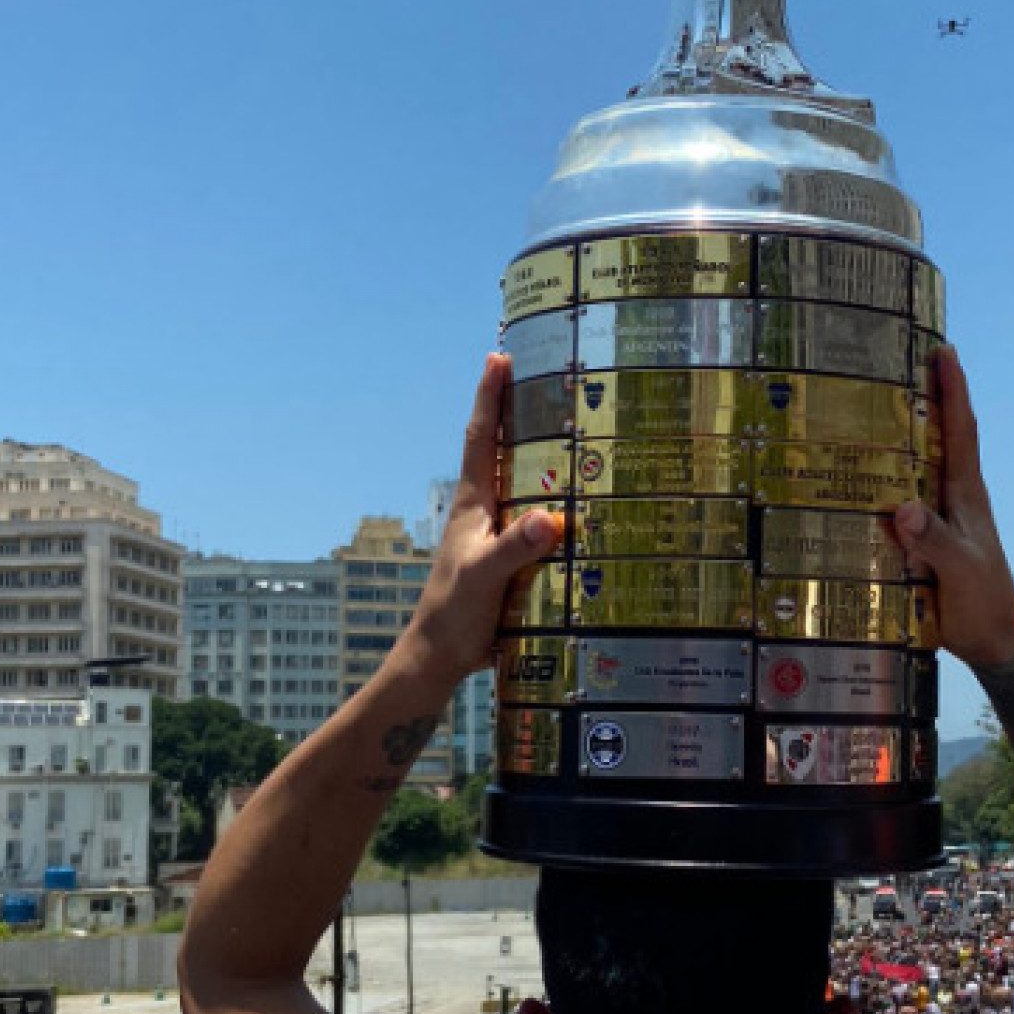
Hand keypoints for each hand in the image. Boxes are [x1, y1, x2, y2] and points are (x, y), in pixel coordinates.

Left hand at [403, 355, 563, 685]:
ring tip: (567, 426)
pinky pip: (532, 517)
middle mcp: (483, 511)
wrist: (437, 656)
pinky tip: (576, 501)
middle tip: (540, 374)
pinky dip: (550, 498)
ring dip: (537, 453)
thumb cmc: (453, 613)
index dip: (490, 397)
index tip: (499, 357)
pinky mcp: (506, 558)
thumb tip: (547, 517)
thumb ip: (514, 547)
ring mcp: (493, 533)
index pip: (482, 438)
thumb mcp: (485, 577)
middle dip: (516, 411)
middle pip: (500, 449)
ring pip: (518, 481)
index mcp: (474, 504)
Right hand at [891, 347, 1013, 669]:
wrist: (997, 642)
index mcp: (966, 495)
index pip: (961, 431)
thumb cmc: (984, 604)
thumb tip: (904, 509)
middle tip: (895, 363)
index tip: (944, 350)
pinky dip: (886, 482)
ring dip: (901, 437)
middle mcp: (954, 498)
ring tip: (869, 409)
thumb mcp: (960, 572)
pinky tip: (861, 481)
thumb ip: (936, 541)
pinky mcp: (928, 542)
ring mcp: (942, 519)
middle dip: (924, 398)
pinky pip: (905, 500)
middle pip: (939, 437)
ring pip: (920, 467)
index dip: (953, 389)